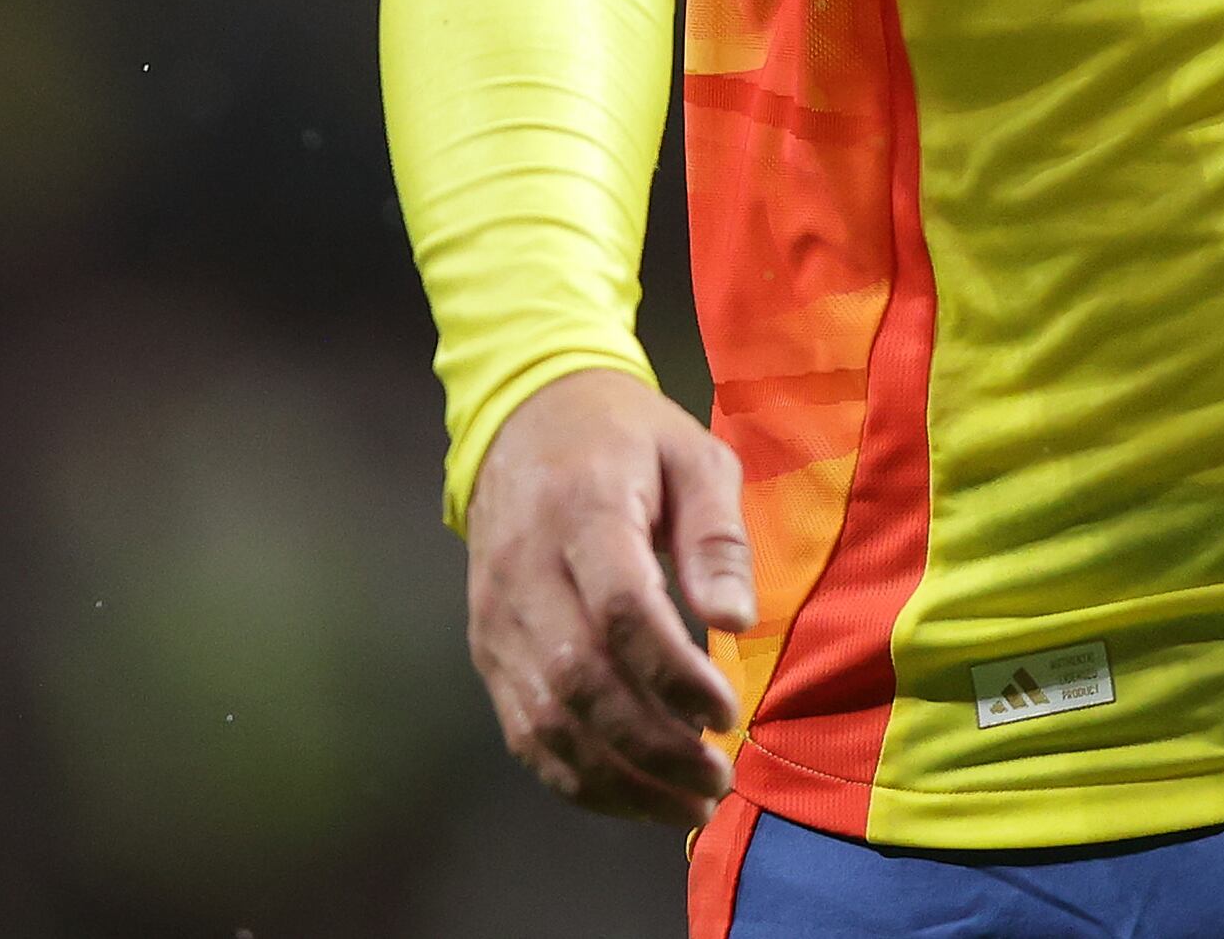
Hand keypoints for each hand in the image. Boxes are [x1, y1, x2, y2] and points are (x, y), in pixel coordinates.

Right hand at [464, 369, 759, 824]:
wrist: (525, 420)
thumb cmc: (628, 440)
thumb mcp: (694, 455)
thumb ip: (717, 536)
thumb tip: (736, 621)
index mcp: (582, 509)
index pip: (621, 610)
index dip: (674, 674)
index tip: (727, 712)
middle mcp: (524, 571)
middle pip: (580, 679)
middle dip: (653, 745)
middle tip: (718, 775)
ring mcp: (496, 617)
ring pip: (546, 720)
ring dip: (619, 778)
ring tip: (690, 802)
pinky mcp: (486, 649)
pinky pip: (524, 731)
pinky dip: (578, 777)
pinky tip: (634, 796)